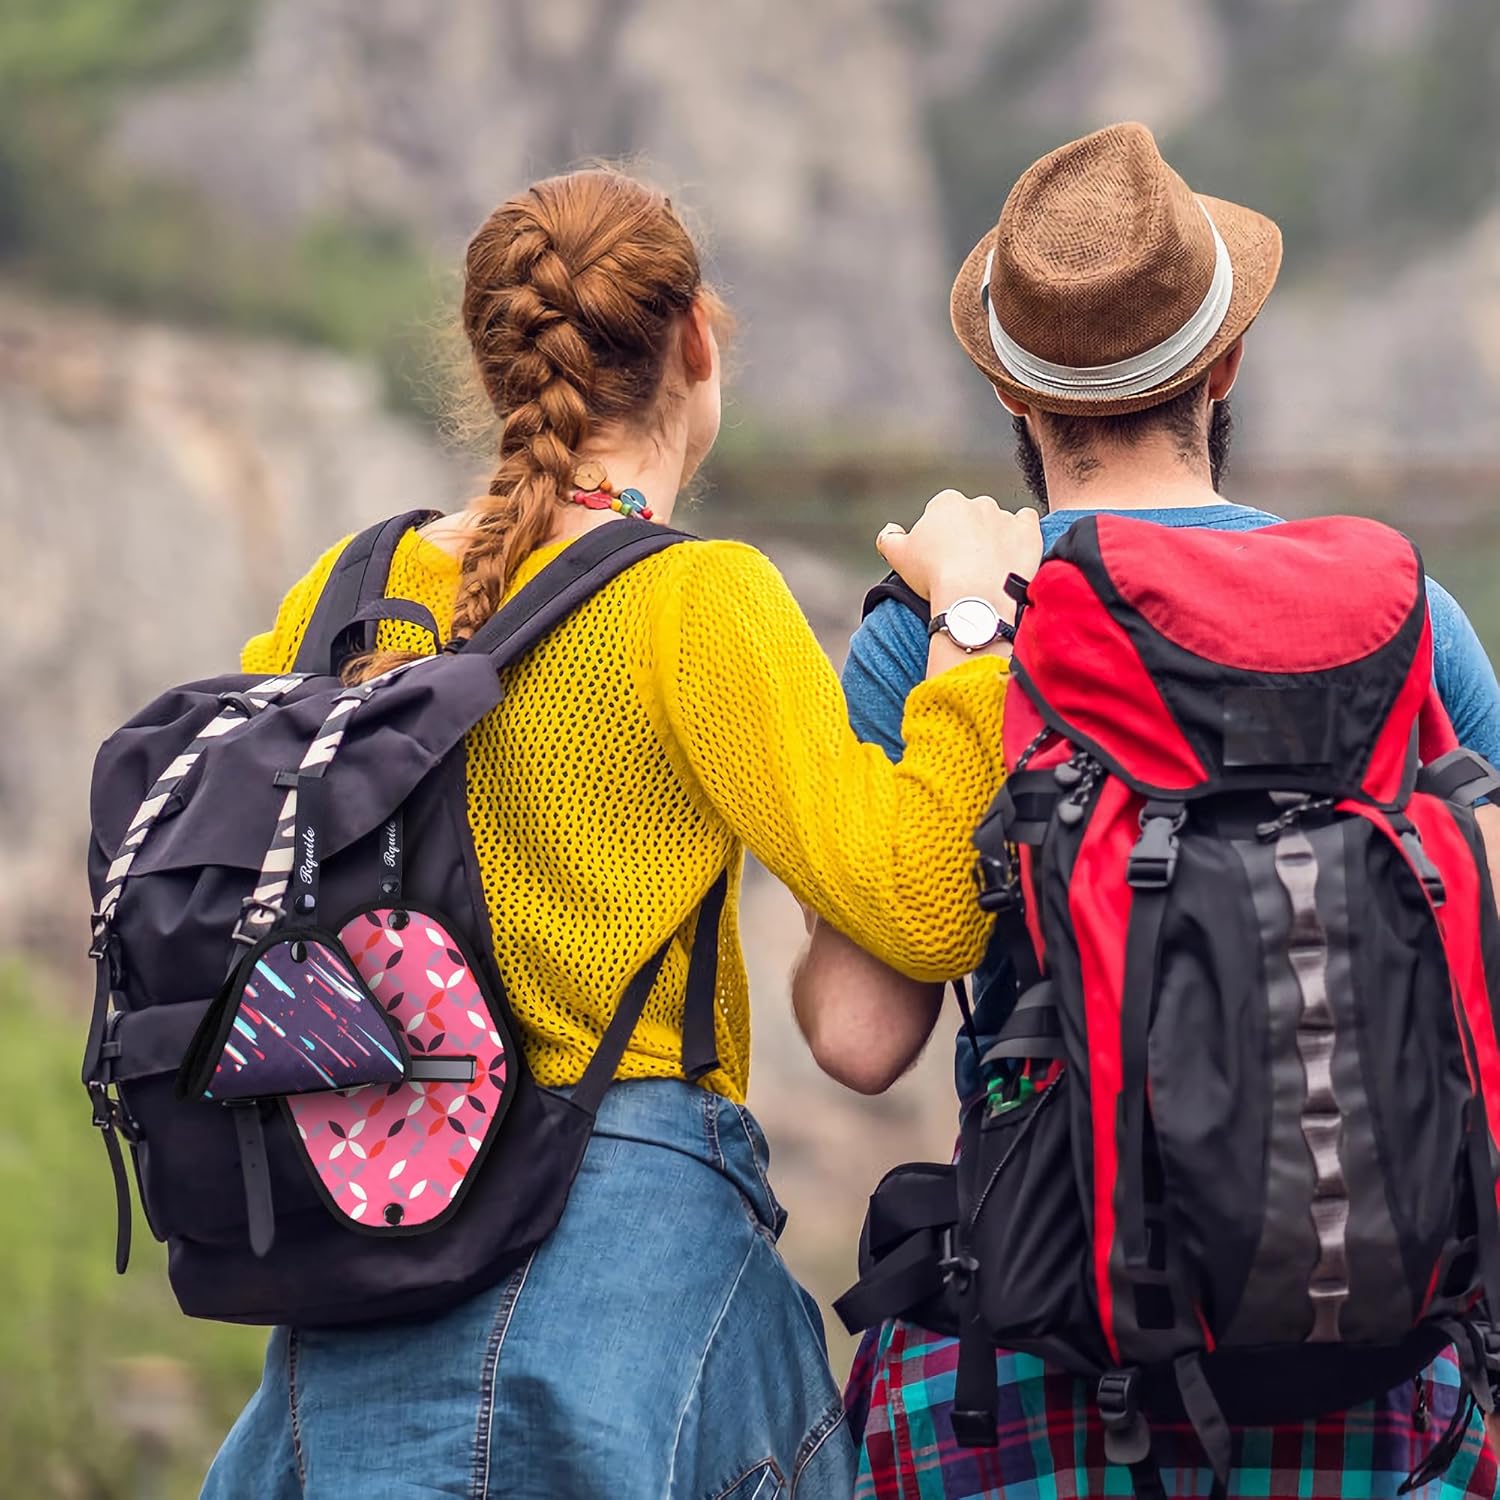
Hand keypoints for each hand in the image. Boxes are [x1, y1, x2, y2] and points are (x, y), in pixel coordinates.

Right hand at [877, 490, 1042, 618]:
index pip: (941, 514)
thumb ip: (888, 537)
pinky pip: (1026, 524)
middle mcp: (977, 503)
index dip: (940, 537)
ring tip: (987, 569)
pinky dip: (1020, 536)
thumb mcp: (897, 556)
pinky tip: (1011, 555)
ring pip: (998, 522)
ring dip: (993, 539)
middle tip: (963, 566)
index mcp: (946, 503)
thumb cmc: (935, 576)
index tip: (940, 558)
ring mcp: (1005, 517)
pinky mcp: (1028, 532)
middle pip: (971, 517)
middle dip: (968, 535)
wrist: (974, 598)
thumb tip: (890, 531)